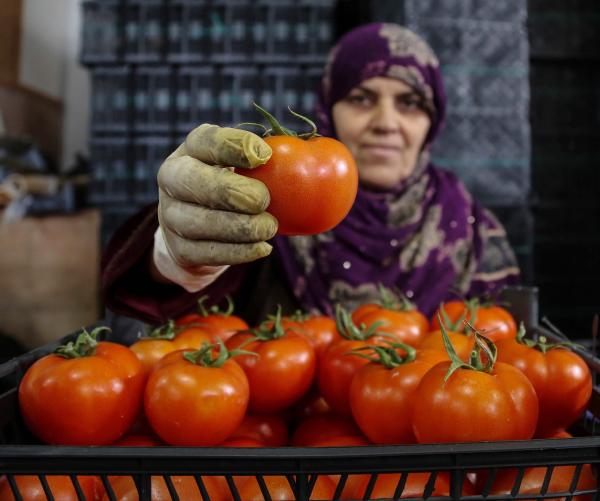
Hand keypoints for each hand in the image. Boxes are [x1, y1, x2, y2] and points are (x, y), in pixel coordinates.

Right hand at [156, 124, 277, 272]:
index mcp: (192, 150)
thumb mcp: (244, 167)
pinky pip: (208, 253)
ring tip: (269, 227)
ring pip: (198, 222)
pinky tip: (263, 248)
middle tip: (262, 200)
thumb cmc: (235, 186)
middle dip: (230, 190)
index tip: (265, 155)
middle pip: (193, 181)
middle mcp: (173, 178)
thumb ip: (266, 160)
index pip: (206, 140)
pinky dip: (239, 252)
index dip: (234, 146)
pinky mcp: (180, 248)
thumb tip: (313, 151)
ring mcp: (171, 215)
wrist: (199, 230)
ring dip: (238, 227)